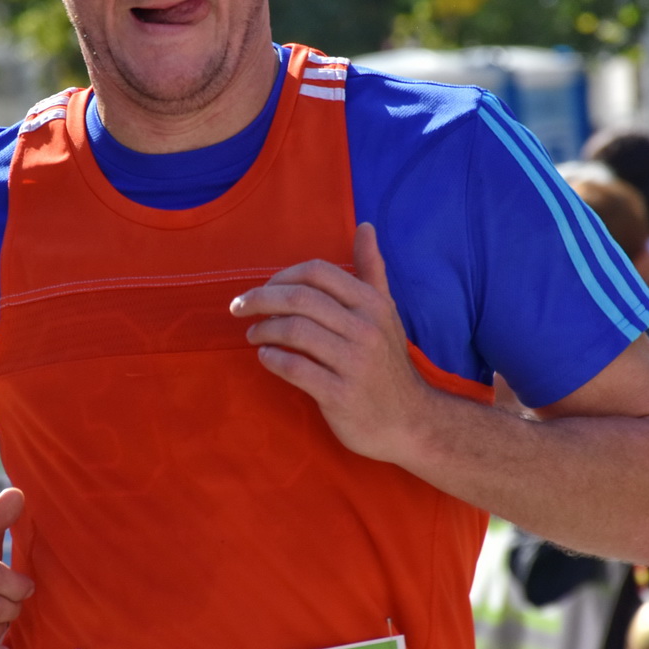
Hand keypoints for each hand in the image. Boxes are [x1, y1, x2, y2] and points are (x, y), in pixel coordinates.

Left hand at [230, 223, 432, 464]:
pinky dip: (272, 359)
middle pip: (300, 298)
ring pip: (294, 331)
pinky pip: (295, 368)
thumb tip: (365, 227)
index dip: (283, 275)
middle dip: (260, 299)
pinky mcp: (340, 395)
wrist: (410, 421)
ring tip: (253, 334)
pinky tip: (265, 357)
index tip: (264, 289)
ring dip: (263, 330)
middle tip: (239, 307)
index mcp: (372, 303)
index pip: (318, 272)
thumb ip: (371, 270)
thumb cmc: (387, 363)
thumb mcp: (385, 312)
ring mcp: (353, 362)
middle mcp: (365, 328)